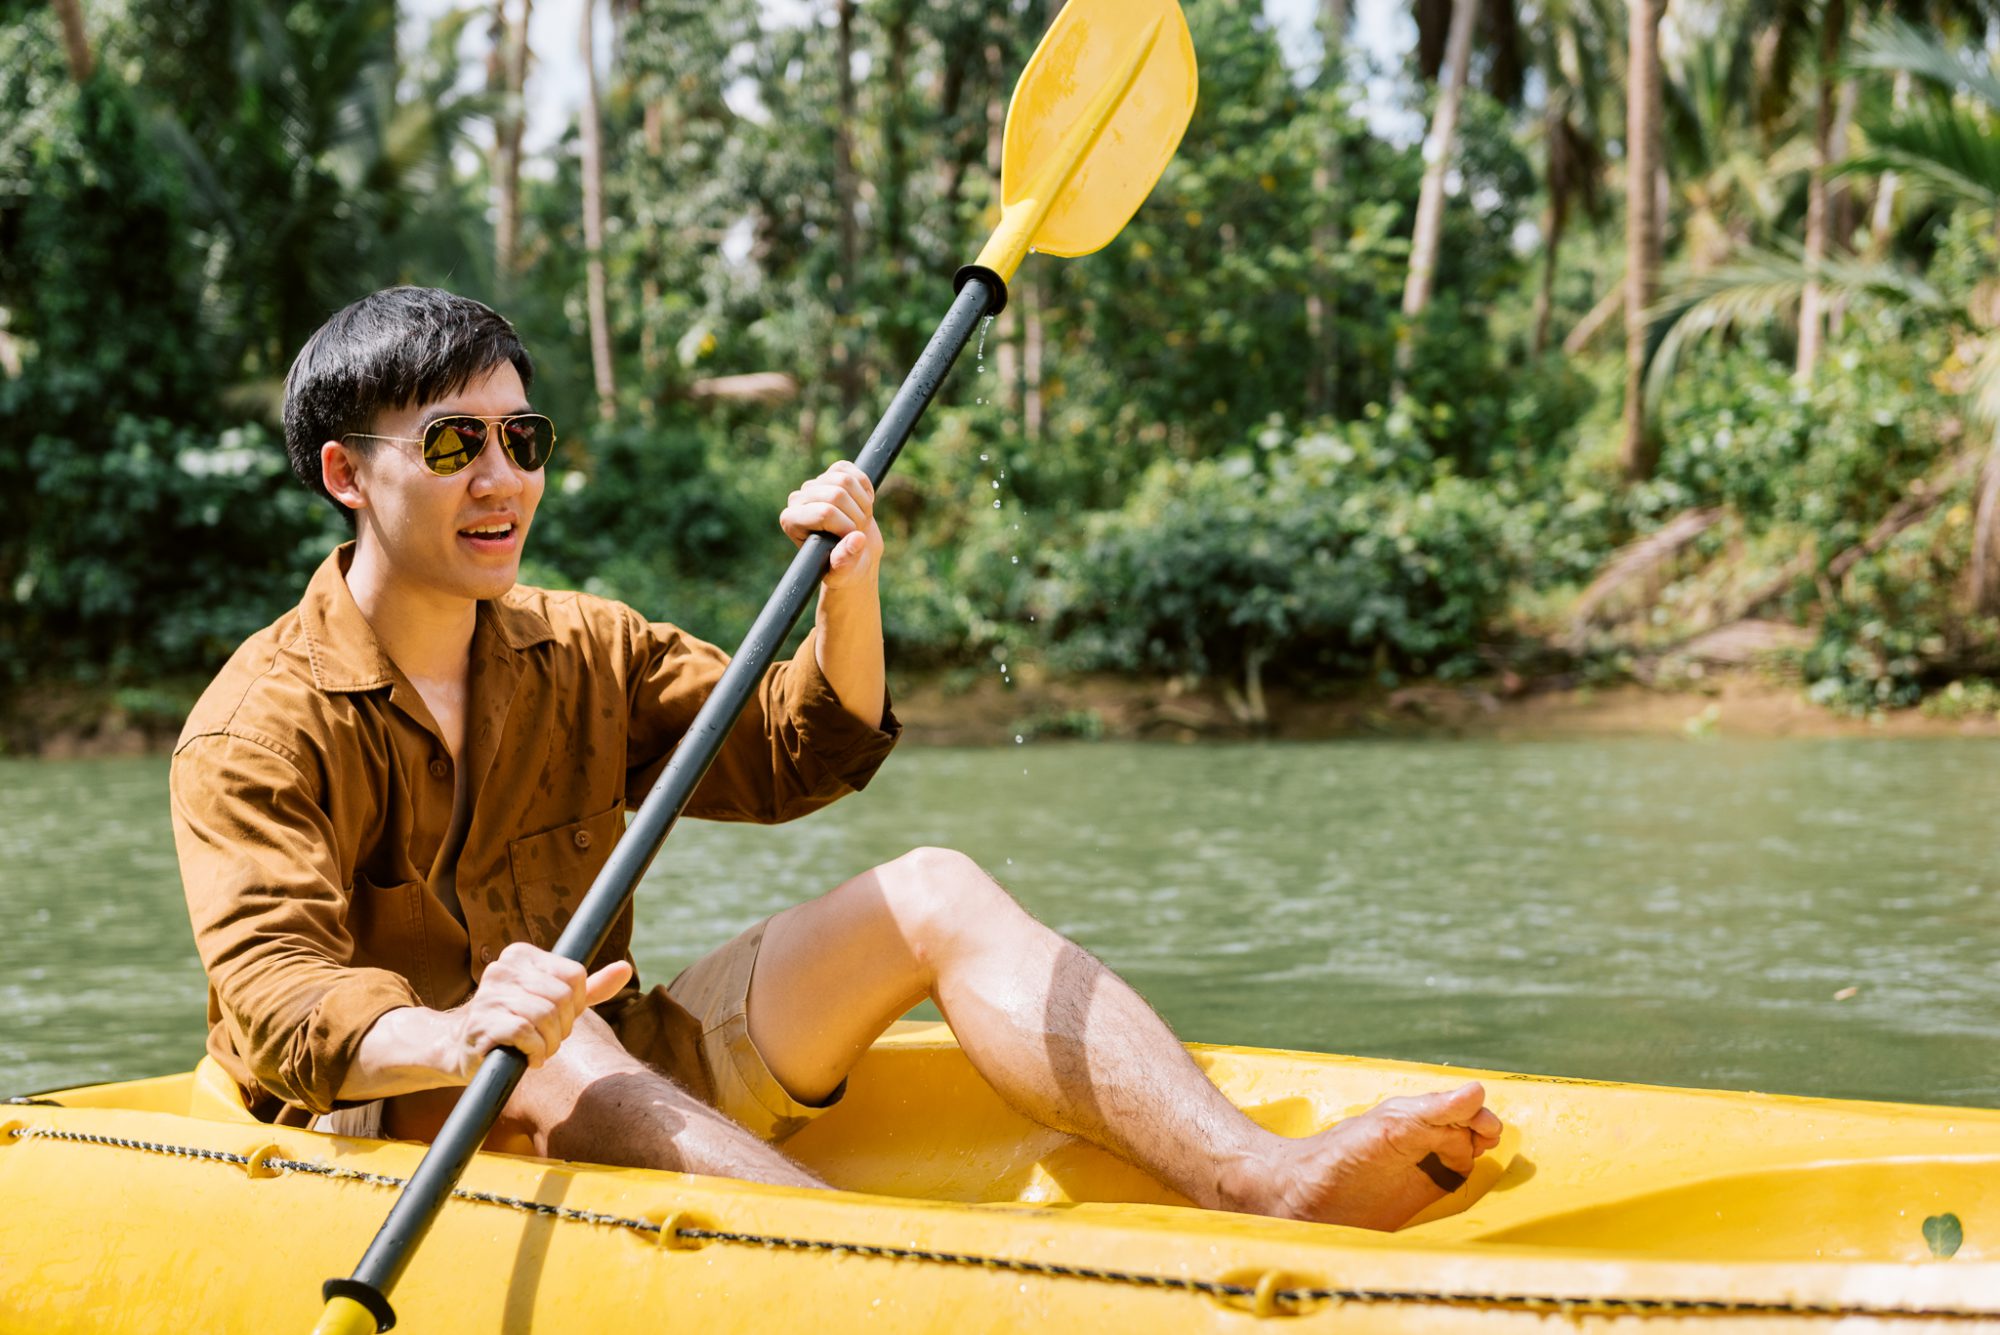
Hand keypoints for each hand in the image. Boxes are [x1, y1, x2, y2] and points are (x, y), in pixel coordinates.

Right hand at [444, 943, 631, 1080]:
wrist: (465, 1047)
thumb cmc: (517, 1021)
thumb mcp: (554, 1000)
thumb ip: (589, 987)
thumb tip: (626, 969)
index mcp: (521, 955)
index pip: (575, 975)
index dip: (576, 1004)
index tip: (561, 1017)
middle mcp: (502, 968)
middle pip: (563, 997)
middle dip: (563, 1026)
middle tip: (549, 1038)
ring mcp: (489, 995)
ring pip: (546, 1016)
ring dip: (550, 1043)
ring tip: (539, 1049)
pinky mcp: (481, 1023)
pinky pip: (526, 1033)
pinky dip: (535, 1051)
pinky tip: (528, 1057)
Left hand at [780, 460, 883, 590]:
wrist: (855, 552)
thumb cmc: (845, 567)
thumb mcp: (845, 572)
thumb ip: (845, 561)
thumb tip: (856, 539)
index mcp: (791, 521)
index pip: (825, 512)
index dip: (846, 525)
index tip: (850, 541)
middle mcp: (798, 499)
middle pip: (837, 494)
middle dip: (856, 515)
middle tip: (857, 532)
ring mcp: (814, 484)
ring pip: (845, 479)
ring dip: (862, 503)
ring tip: (860, 519)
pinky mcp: (830, 474)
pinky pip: (848, 469)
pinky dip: (864, 486)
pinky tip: (864, 502)